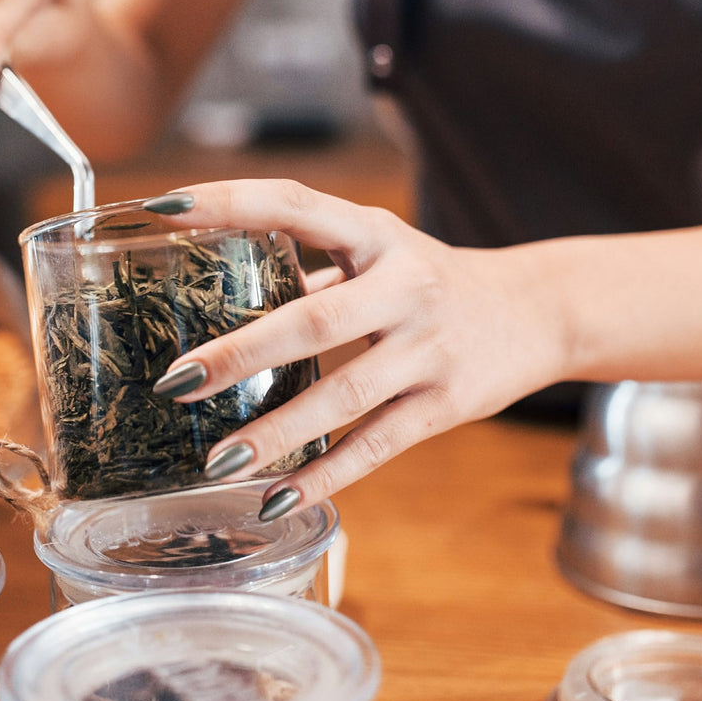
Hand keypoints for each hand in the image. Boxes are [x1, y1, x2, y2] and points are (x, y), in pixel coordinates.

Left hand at [145, 180, 567, 517]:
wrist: (537, 311)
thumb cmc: (436, 277)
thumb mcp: (383, 249)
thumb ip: (315, 260)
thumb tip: (224, 273)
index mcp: (376, 235)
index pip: (295, 204)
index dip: (231, 202)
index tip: (164, 208)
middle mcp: (404, 286)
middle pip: (314, 320)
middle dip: (241, 354)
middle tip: (176, 382)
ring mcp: (428, 347)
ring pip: (344, 396)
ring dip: (277, 431)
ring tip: (218, 459)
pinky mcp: (447, 403)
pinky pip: (378, 445)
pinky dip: (327, 474)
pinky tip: (280, 497)